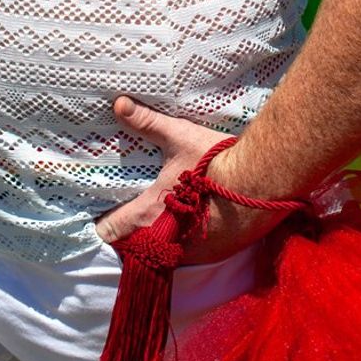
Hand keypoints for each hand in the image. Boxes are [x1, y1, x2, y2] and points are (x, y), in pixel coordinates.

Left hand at [94, 97, 280, 265]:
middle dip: (131, 233)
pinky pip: (188, 256)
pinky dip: (184, 245)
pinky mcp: (212, 256)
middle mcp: (164, 241)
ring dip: (159, 241)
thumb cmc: (214, 160)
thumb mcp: (178, 136)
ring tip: (159, 221)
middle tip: (131, 213)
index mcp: (148, 214)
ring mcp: (189, 253)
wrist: (260, 182)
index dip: (103, 223)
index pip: (110, 231)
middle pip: (135, 245)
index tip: (101, 215)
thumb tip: (118, 104)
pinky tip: (188, 227)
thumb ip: (146, 122)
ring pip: (162, 253)